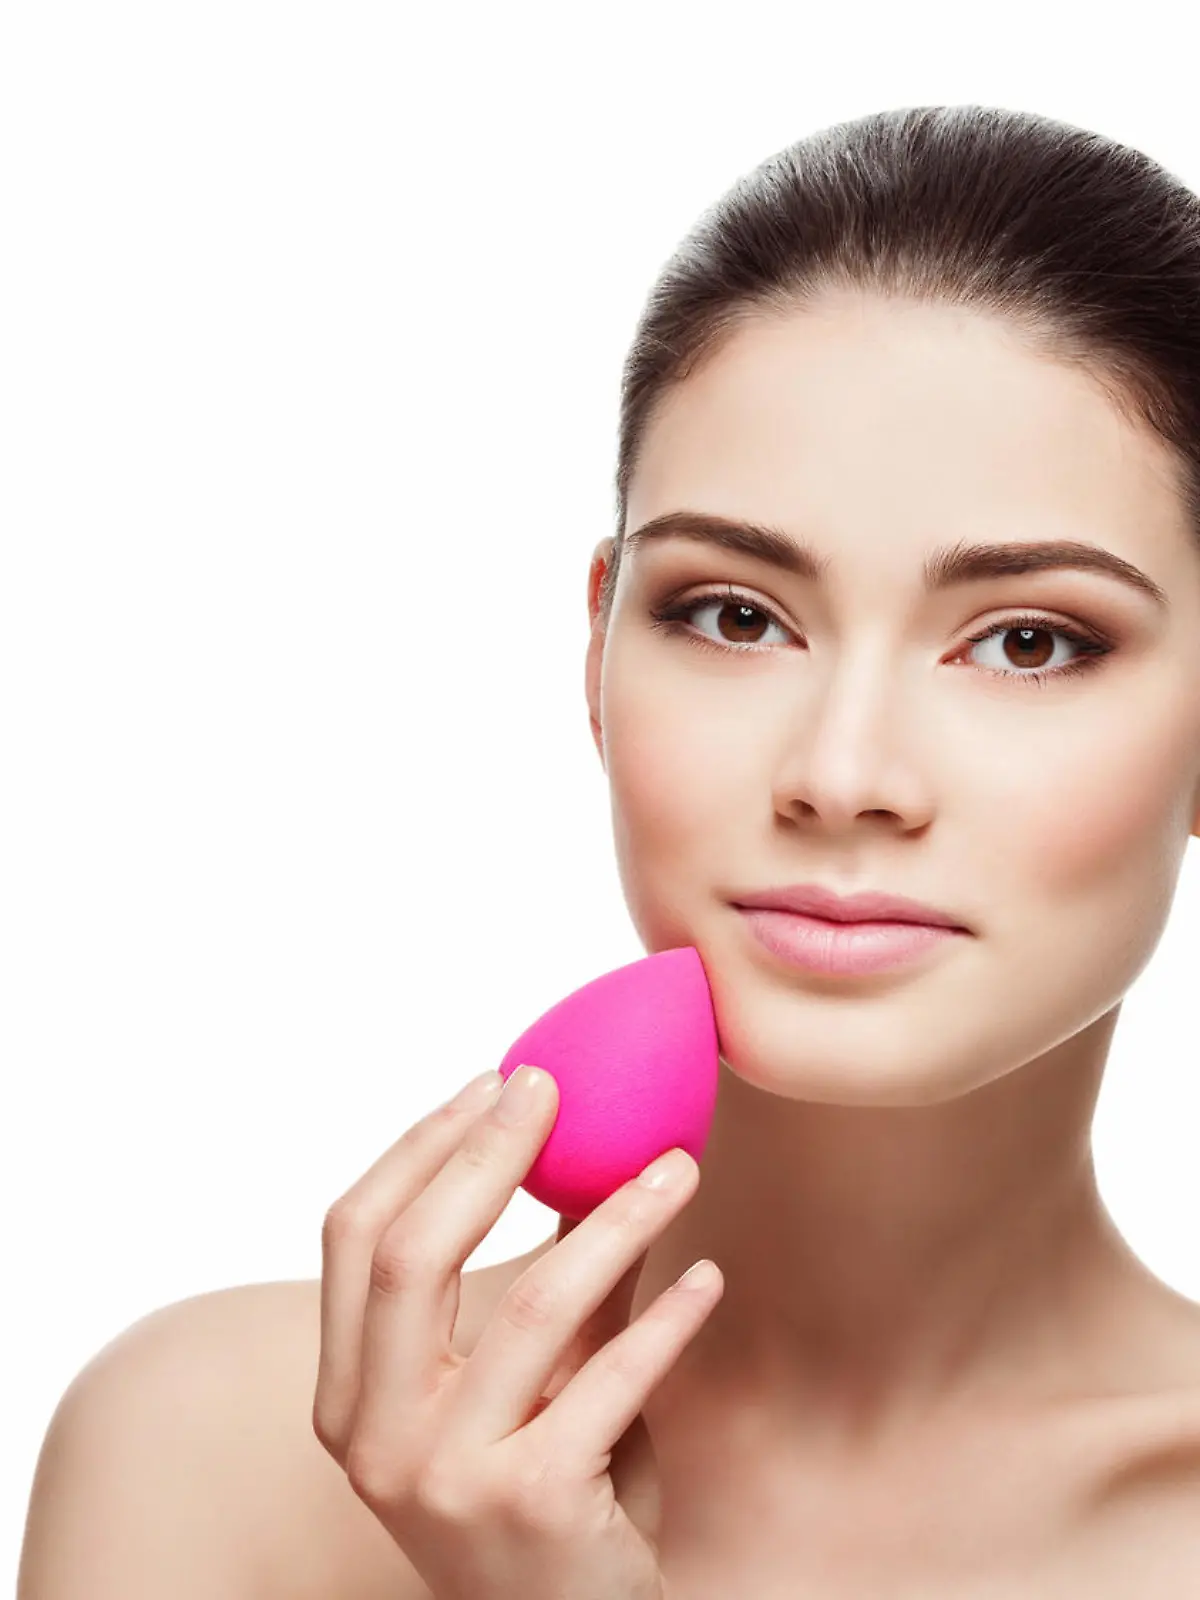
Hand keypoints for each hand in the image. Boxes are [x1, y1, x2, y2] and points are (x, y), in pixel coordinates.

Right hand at [312, 1065, 722, 1599]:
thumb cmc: (541, 1499)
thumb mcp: (521, 1388)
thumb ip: (546, 1287)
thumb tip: (585, 1156)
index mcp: (349, 1397)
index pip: (353, 1237)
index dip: (418, 1147)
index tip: (491, 1081)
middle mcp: (376, 1438)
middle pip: (412, 1255)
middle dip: (486, 1153)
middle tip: (554, 1087)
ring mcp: (447, 1476)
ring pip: (531, 1303)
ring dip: (616, 1219)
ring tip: (677, 1168)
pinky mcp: (535, 1505)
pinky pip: (612, 1376)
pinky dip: (668, 1316)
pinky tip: (706, 1275)